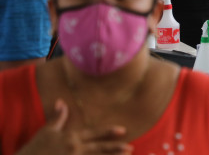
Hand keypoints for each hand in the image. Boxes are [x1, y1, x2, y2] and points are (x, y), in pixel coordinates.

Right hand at [17, 99, 132, 153]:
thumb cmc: (35, 148)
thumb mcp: (47, 131)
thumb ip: (58, 117)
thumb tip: (61, 101)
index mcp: (71, 137)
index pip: (94, 133)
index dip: (108, 132)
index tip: (123, 130)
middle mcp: (75, 149)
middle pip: (99, 148)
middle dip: (115, 148)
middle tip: (130, 147)